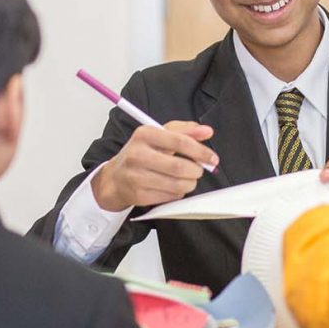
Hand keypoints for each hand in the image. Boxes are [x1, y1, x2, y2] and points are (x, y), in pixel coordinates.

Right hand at [91, 121, 217, 210]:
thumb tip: (207, 131)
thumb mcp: (160, 134)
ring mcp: (136, 176)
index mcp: (144, 134)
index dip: (200, 151)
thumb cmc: (142, 153)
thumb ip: (185, 130)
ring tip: (188, 178)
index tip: (212, 157)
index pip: (179, 141)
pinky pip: (170, 197)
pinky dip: (178, 193)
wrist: (115, 177)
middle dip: (196, 170)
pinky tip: (173, 186)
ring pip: (177, 184)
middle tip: (199, 170)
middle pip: (179, 167)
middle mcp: (137, 154)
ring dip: (190, 183)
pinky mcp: (138, 195)